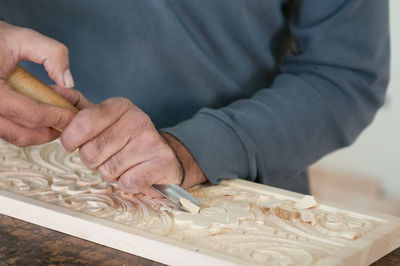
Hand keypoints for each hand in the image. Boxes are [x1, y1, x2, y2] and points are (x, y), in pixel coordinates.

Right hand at [0, 21, 75, 145]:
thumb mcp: (22, 37)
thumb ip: (52, 53)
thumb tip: (67, 81)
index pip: (30, 114)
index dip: (56, 117)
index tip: (73, 115)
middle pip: (21, 134)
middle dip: (49, 132)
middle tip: (68, 124)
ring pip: (13, 136)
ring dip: (38, 133)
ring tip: (56, 121)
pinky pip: (6, 130)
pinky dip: (25, 128)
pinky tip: (40, 117)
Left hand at [60, 97, 206, 193]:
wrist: (165, 156)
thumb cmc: (127, 139)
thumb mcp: (104, 118)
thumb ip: (78, 107)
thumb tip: (52, 90)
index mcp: (120, 106)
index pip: (83, 122)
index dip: (71, 139)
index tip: (72, 144)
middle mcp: (137, 120)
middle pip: (91, 153)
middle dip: (93, 161)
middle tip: (107, 155)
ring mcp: (151, 141)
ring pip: (108, 171)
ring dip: (111, 173)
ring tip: (124, 164)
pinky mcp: (161, 163)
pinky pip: (126, 183)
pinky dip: (127, 184)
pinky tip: (136, 173)